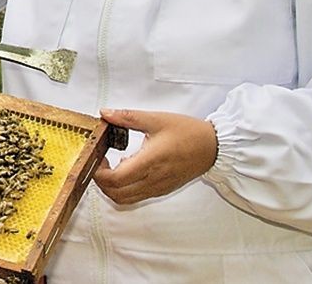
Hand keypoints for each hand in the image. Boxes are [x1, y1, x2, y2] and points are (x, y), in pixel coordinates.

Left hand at [92, 108, 216, 204]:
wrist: (212, 147)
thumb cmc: (188, 133)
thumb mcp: (155, 119)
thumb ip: (127, 117)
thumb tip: (105, 113)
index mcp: (150, 162)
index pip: (115, 179)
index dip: (99, 172)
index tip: (98, 156)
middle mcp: (153, 180)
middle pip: (116, 194)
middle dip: (101, 181)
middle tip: (100, 162)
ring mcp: (158, 188)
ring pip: (126, 199)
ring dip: (112, 188)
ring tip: (112, 166)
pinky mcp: (162, 190)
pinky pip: (137, 197)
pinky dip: (125, 189)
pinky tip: (129, 169)